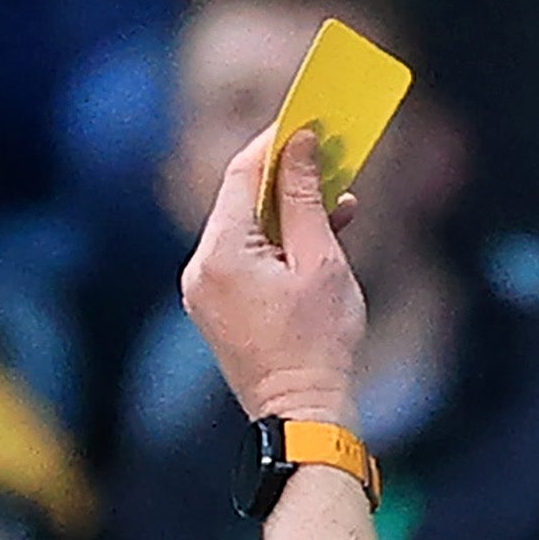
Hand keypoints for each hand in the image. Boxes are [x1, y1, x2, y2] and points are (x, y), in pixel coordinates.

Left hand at [181, 127, 365, 430]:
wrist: (305, 419)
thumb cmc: (319, 346)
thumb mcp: (321, 262)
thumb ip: (306, 196)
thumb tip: (300, 142)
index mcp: (220, 254)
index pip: (241, 173)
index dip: (275, 142)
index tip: (308, 120)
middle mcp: (201, 270)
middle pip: (240, 200)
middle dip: (286, 177)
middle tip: (328, 155)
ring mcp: (204, 293)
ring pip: (245, 230)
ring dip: (288, 213)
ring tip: (338, 203)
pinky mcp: (217, 311)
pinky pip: (245, 261)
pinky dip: (278, 246)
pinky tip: (318, 240)